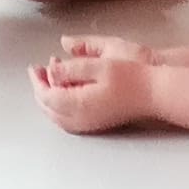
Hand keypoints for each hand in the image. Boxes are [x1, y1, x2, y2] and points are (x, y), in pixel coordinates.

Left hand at [31, 35, 158, 134]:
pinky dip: (59, 108)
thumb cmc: (131, 77)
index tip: (34, 66)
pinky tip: (64, 95)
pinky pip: (68, 121)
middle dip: (40, 90)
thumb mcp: (99, 64)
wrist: (154, 94)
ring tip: (48, 81)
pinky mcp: (96, 124)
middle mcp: (81, 118)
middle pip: (48, 108)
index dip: (37, 80)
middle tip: (37, 72)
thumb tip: (50, 72)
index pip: (46, 95)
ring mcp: (89, 124)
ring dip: (48, 99)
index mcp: (78, 104)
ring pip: (57, 117)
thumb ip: (71, 69)